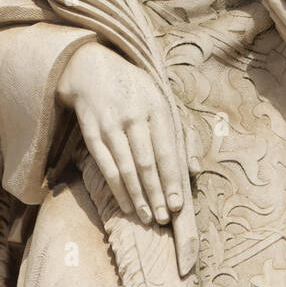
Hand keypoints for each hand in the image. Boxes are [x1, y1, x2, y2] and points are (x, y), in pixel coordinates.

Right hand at [57, 41, 182, 225]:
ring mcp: (111, 124)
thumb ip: (179, 133)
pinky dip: (117, 188)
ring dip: (138, 196)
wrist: (91, 67)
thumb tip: (194, 169)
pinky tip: (127, 205)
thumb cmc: (135, 90)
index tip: (178, 205)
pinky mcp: (92, 133)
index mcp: (156, 106)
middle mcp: (134, 115)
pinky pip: (106, 166)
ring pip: (126, 168)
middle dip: (157, 194)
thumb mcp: (161, 101)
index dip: (172, 179)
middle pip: (147, 163)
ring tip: (148, 218)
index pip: (167, 150)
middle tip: (164, 219)